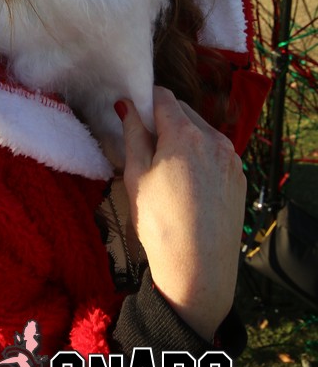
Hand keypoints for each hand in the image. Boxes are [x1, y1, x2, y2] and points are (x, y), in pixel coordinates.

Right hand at [119, 87, 245, 340]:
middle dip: (163, 118)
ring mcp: (231, 158)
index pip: (163, 97)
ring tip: (167, 168)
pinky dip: (200, 154)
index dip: (144, 100)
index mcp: (185, 134)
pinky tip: (188, 183)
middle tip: (145, 144)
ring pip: (201, 131)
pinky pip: (216, 152)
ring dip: (183, 136)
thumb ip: (133, 134)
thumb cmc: (159, 222)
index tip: (132, 114)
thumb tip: (127, 105)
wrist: (199, 269)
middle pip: (184, 111)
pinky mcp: (239, 177)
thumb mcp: (135, 175)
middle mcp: (214, 138)